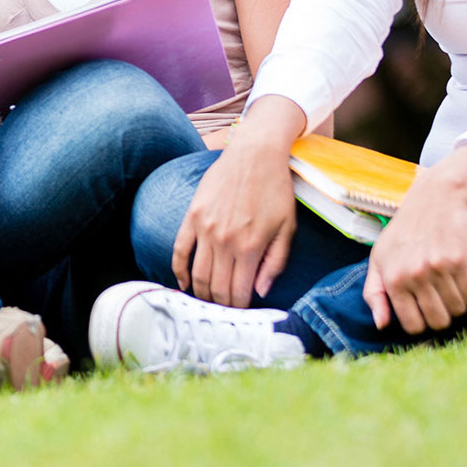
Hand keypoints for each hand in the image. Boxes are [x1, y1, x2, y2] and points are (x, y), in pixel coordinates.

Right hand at [172, 136, 298, 306]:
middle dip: (220, 306)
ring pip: (197, 274)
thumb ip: (275, 263)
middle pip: (215, 288)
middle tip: (225, 310)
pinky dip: (179, 271)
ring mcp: (205, 229)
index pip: (238, 292)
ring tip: (208, 301)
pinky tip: (184, 283)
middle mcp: (224, 241)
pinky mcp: (192, 216)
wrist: (255, 154)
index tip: (242, 314)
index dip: (239, 309)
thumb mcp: (287, 228)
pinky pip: (179, 250)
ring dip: (201, 293)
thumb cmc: (275, 190)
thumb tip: (260, 290)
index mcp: (250, 247)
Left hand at [362, 144, 466, 333]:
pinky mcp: (462, 260)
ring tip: (449, 285)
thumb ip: (375, 293)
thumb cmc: (404, 231)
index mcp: (392, 278)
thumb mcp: (379, 258)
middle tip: (439, 299)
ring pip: (458, 310)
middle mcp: (414, 275)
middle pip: (439, 322)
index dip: (421, 322)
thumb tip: (381, 325)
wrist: (435, 197)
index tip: (423, 310)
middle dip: (441, 316)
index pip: (413, 326)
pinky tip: (461, 279)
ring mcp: (439, 268)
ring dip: (457, 303)